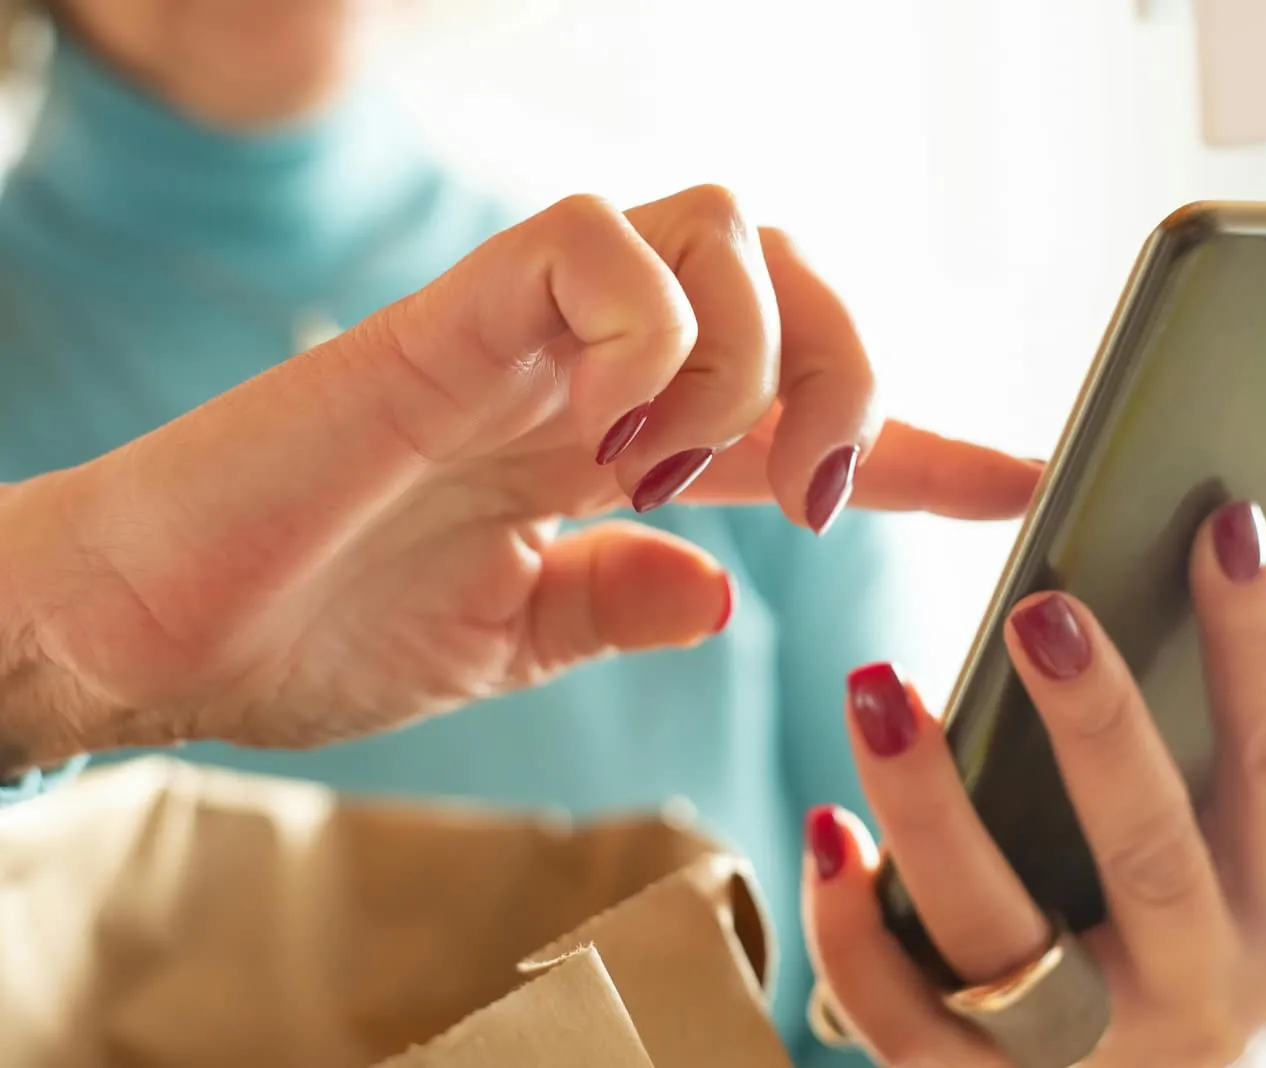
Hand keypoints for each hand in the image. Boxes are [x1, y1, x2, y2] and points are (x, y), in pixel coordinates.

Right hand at [0, 185, 1037, 765]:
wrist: (154, 636)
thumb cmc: (310, 631)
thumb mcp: (508, 639)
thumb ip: (616, 602)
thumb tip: (722, 592)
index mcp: (607, 440)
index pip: (795, 413)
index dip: (922, 443)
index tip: (1016, 482)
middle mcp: (583, 364)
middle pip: (790, 265)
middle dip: (858, 371)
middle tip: (821, 495)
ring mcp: (523, 330)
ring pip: (724, 225)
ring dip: (754, 363)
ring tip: (675, 475)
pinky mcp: (449, 314)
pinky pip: (599, 246)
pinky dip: (653, 339)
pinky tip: (610, 436)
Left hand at [803, 502, 1265, 1066]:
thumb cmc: (1204, 961)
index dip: (1256, 647)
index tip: (1225, 523)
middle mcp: (1198, 992)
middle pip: (1149, 855)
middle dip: (1098, 727)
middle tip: (1038, 607)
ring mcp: (1089, 1056)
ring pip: (1002, 935)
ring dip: (933, 809)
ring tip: (878, 688)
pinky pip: (900, 1020)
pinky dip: (855, 930)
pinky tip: (828, 830)